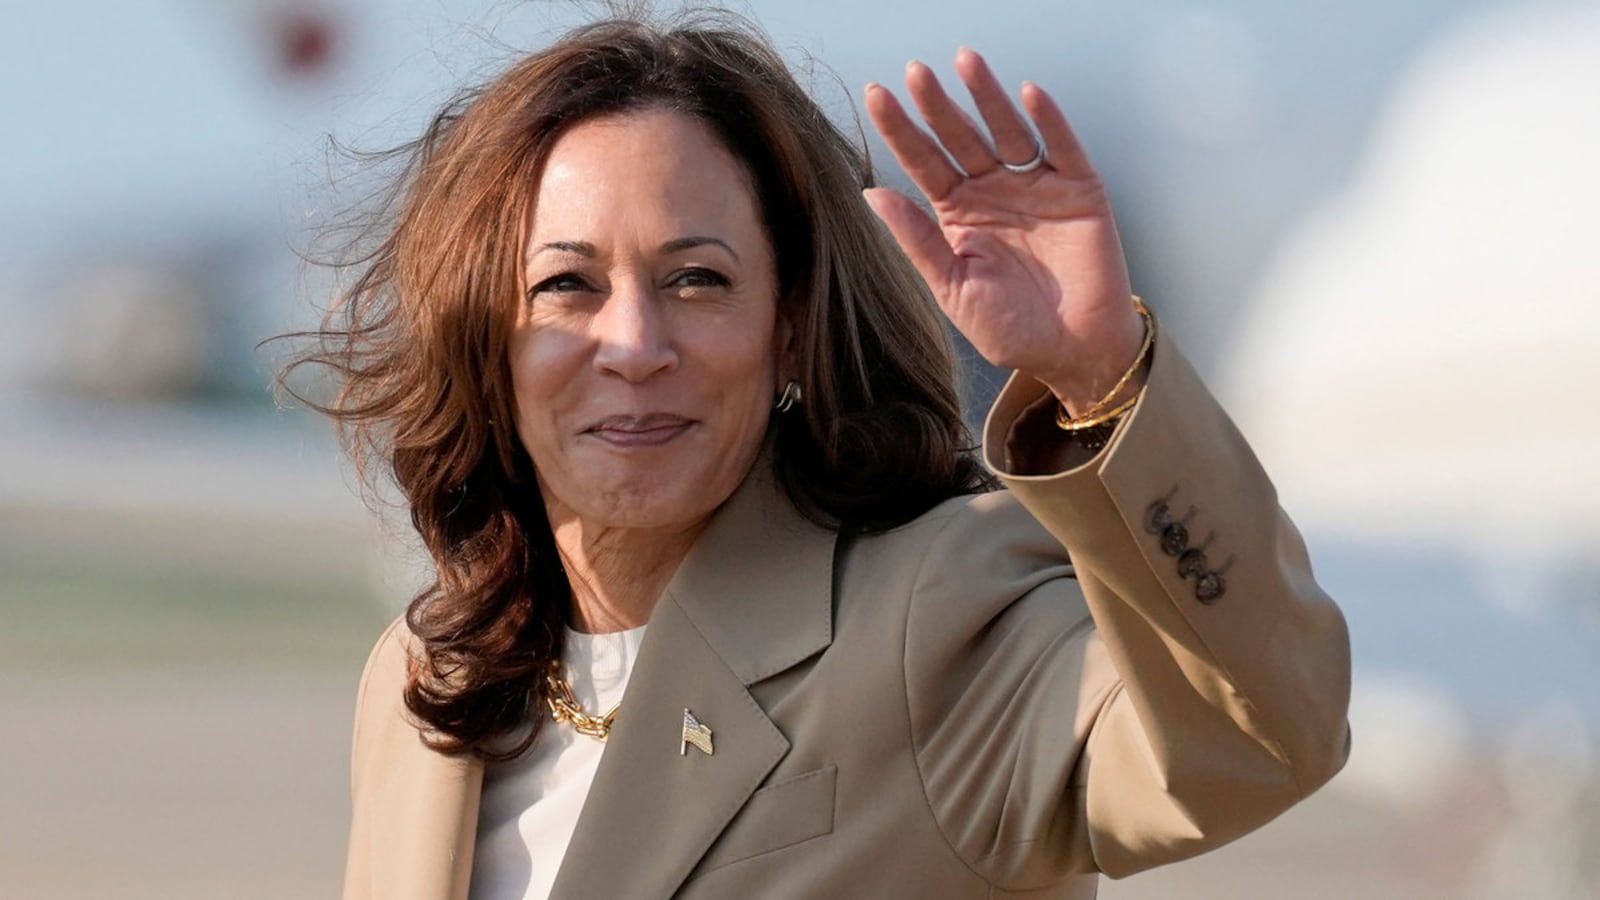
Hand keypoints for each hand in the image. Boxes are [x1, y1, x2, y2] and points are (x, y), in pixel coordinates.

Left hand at [864, 48, 1144, 415]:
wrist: (1072, 352)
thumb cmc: (1011, 328)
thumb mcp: (954, 287)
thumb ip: (918, 240)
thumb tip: (873, 194)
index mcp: (958, 213)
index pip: (924, 162)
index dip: (901, 130)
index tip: (876, 95)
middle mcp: (993, 192)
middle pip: (960, 138)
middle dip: (938, 105)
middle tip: (916, 73)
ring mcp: (1036, 187)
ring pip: (1007, 131)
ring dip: (987, 96)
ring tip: (966, 62)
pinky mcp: (1078, 191)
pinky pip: (1062, 147)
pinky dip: (1049, 120)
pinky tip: (1028, 93)